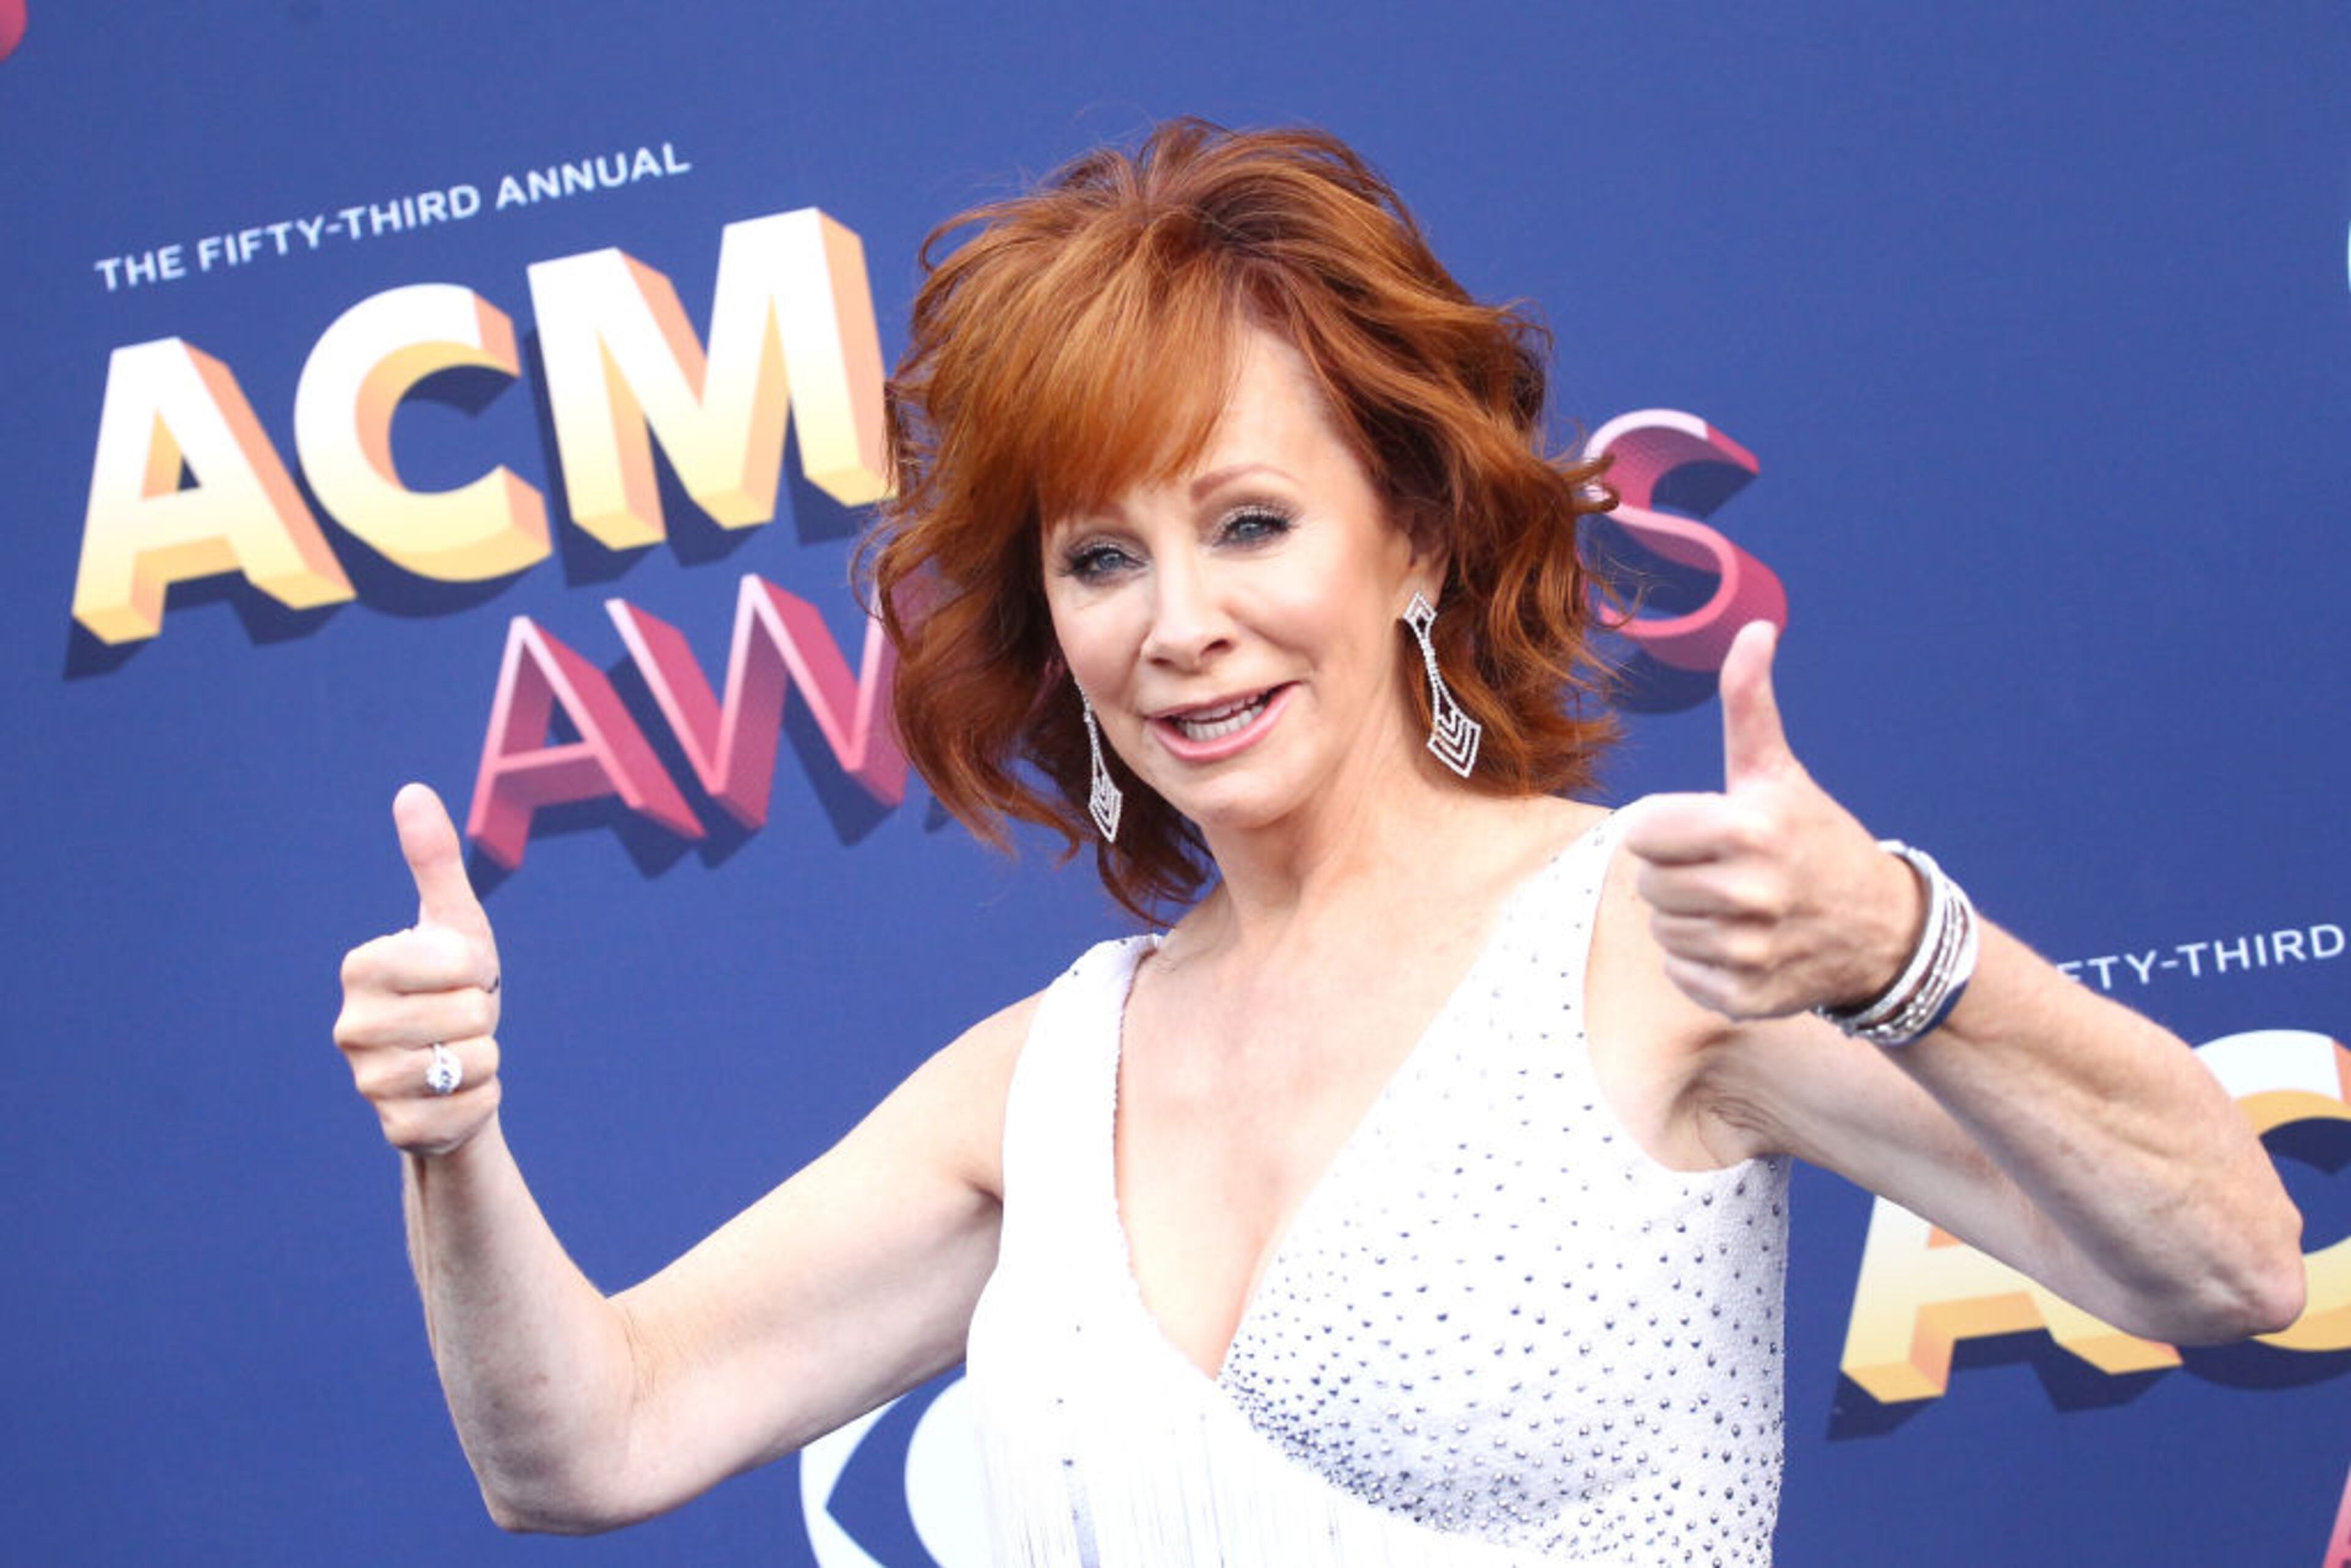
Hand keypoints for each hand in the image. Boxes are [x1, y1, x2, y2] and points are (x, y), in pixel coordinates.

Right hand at [335, 784, 503, 1153]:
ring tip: (457, 1050)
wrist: (455, 1072)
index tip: (457, 974)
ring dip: (485, 1056)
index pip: (454, 960)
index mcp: (360, 968)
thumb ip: (433, 859)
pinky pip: (475, 1106)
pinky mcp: (396, 1129)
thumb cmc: (453, 987)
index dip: (475, 966)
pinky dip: (484, 1097)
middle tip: (460, 1017)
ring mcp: (368, 1082)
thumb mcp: (451, 922)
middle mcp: (350, 1027)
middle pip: (469, 1012)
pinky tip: (456, 1091)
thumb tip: (411, 791)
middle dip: (483, 1014)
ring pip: (473, 1060)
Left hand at [1621, 621, 1921, 1019]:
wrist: (1883, 930)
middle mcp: (1749, 893)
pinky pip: (1681, 973)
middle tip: (1723, 869)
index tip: (1705, 831)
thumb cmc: (1817, 839)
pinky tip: (1742, 943)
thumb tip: (1754, 627)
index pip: (1640, 832)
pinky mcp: (1745, 996)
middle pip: (1645, 883)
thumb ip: (1749, 704)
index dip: (1665, 829)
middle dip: (1676, 872)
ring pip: (1661, 930)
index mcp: (1748, 829)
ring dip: (1687, 918)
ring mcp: (1748, 951)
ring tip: (1735, 906)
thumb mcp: (1779, 773)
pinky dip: (1701, 963)